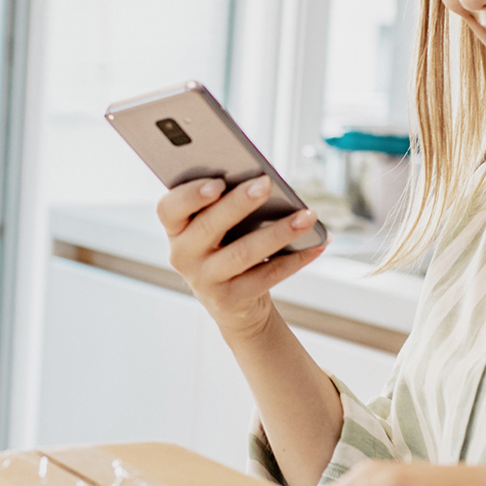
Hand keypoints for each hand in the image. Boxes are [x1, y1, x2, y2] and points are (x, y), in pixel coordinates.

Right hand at [156, 177, 319, 339]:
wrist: (232, 304)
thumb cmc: (225, 248)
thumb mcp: (215, 227)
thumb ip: (224, 204)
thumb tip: (262, 182)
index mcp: (176, 229)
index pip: (169, 209)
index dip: (190, 195)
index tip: (217, 181)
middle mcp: (183, 256)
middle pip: (209, 226)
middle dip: (239, 203)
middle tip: (266, 184)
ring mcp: (205, 280)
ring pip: (243, 253)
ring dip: (278, 232)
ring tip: (307, 216)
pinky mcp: (231, 299)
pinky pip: (267, 276)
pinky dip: (295, 259)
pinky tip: (316, 244)